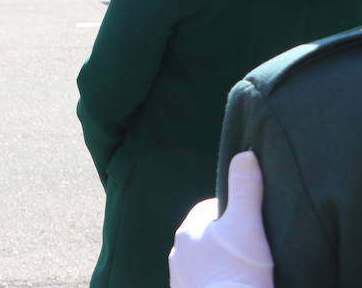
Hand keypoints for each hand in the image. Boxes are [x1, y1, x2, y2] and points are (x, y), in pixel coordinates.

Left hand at [169, 151, 272, 287]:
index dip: (234, 213)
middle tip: (252, 247)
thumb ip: (245, 189)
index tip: (252, 222)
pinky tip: (232, 283)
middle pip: (206, 236)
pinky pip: (202, 281)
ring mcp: (180, 276)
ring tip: (244, 269)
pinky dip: (216, 280)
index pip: (210, 210)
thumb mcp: (247, 225)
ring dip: (220, 261)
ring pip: (203, 260)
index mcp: (187, 230)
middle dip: (226, 238)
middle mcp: (176, 252)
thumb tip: (245, 153)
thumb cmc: (238, 271)